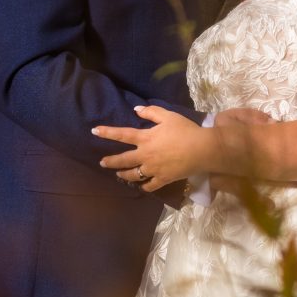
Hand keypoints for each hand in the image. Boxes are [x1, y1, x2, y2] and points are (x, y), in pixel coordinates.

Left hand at [95, 105, 209, 191]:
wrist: (202, 149)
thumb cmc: (185, 130)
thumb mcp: (168, 116)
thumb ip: (151, 112)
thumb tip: (136, 110)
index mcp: (145, 138)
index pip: (122, 134)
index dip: (107, 132)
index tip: (94, 131)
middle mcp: (145, 155)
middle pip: (123, 160)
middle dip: (111, 161)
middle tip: (102, 162)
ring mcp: (153, 169)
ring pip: (134, 175)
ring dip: (124, 175)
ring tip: (118, 175)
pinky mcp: (163, 179)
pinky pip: (150, 185)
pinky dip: (144, 186)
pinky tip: (141, 186)